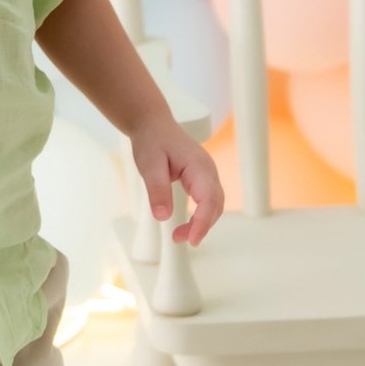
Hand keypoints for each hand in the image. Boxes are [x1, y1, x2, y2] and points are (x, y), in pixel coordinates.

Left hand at [131, 116, 224, 247]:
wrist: (153, 125)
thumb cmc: (152, 141)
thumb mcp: (149, 165)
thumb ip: (157, 190)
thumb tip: (163, 217)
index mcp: (199, 166)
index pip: (208, 200)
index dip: (202, 223)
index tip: (192, 241)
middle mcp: (208, 171)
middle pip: (215, 205)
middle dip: (201, 226)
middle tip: (178, 239)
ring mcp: (207, 175)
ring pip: (214, 205)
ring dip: (201, 223)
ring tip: (179, 236)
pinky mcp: (202, 179)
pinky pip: (208, 201)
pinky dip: (200, 216)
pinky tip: (187, 225)